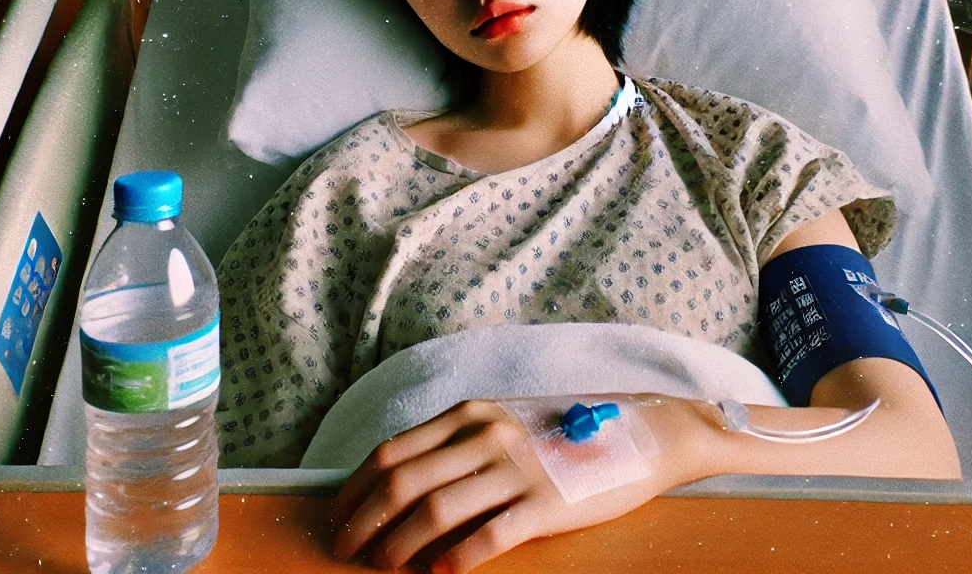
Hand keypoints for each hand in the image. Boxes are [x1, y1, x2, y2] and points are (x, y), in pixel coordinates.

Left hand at [330, 397, 688, 573]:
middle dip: (364, 521)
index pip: (392, 451)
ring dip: (399, 546)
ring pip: (436, 511)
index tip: (337, 515)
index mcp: (469, 414)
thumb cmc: (557, 433)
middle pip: (403, 482)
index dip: (355, 488)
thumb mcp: (499, 422)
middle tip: (345, 551)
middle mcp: (486, 435)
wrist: (634, 434)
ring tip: (383, 568)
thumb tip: (396, 483)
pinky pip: (489, 535)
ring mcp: (515, 468)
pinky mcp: (545, 504)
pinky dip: (457, 558)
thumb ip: (454, 444)